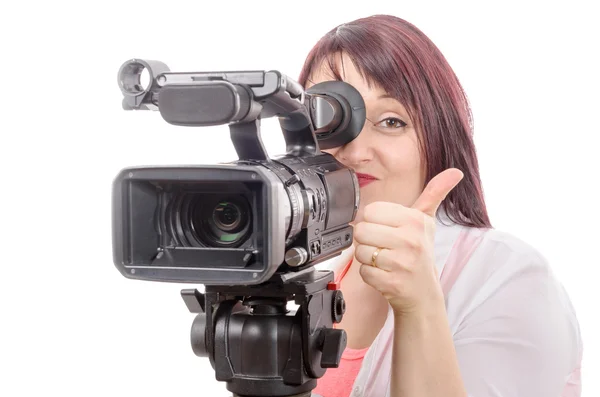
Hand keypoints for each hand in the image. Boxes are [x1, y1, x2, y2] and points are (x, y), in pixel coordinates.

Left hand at [353, 168, 463, 315]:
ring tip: (384, 261)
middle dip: (367, 241)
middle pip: (361, 230)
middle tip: (384, 247)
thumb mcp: (426, 221)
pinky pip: (363, 272)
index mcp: (415, 220)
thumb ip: (435, 193)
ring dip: (367, 258)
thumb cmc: (420, 253)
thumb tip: (455, 171)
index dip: (373, 222)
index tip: (387, 230)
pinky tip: (384, 274)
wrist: (423, 293)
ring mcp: (402, 263)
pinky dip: (369, 275)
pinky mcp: (392, 283)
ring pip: (360, 251)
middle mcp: (410, 240)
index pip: (370, 211)